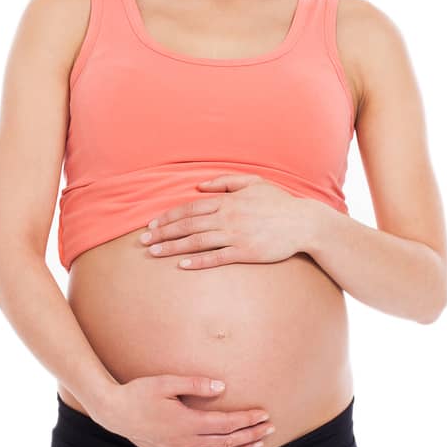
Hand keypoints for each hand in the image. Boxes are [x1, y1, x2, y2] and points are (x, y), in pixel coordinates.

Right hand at [94, 375, 275, 446]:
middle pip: (227, 441)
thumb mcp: (165, 383)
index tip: (264, 414)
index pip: (226, 423)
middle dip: (251, 434)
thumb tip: (221, 387)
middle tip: (270, 429)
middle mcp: (186, 441)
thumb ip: (195, 384)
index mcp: (187, 422)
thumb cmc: (138, 393)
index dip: (247, 420)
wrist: (113, 413)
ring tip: (259, 443)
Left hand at [137, 175, 317, 267]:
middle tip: (143, 241)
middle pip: (188, 224)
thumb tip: (200, 185)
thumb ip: (226, 182)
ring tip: (154, 253)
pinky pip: (217, 257)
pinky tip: (182, 265)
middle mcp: (228, 217)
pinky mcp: (245, 253)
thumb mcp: (254, 183)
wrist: (303, 223)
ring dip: (173, 247)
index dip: (169, 216)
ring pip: (197, 241)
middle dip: (163, 233)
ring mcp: (236, 235)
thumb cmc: (279, 203)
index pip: (191, 208)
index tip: (152, 224)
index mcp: (228, 200)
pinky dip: (198, 261)